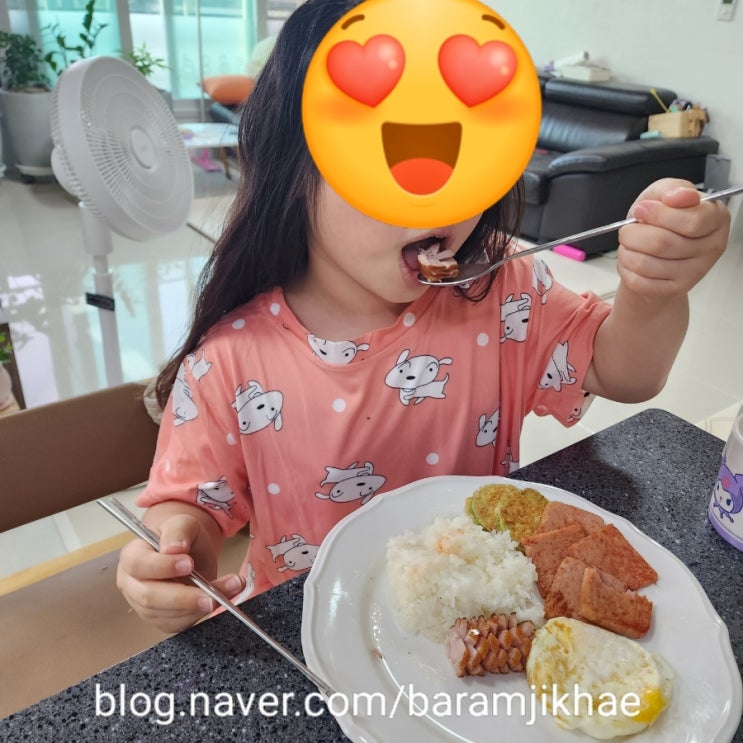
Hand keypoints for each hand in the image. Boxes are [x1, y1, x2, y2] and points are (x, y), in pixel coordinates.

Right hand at [117, 508, 244, 632]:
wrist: (190, 551)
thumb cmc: (181, 537)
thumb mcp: (182, 523)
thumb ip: (178, 531)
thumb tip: (174, 548)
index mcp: (132, 556)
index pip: (138, 564)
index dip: (163, 567)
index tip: (189, 563)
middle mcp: (133, 584)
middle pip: (149, 597)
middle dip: (182, 597)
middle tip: (210, 593)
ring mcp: (145, 606)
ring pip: (166, 615)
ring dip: (199, 606)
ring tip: (230, 588)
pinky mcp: (162, 619)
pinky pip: (179, 623)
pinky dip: (201, 613)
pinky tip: (220, 598)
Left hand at [616, 178, 729, 298]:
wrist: (655, 250)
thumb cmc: (661, 220)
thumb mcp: (663, 194)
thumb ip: (671, 189)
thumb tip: (679, 196)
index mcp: (716, 219)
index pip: (692, 222)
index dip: (659, 215)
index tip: (641, 209)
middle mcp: (712, 247)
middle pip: (663, 243)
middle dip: (633, 234)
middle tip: (627, 230)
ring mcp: (695, 272)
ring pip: (646, 264)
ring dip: (626, 251)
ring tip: (628, 245)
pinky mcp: (674, 290)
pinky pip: (639, 281)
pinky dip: (625, 268)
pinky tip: (630, 260)